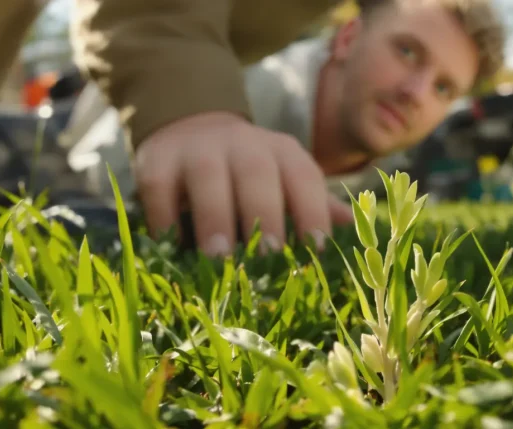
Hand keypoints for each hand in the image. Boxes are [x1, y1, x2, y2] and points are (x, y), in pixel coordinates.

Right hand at [133, 111, 352, 255]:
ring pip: (209, 178)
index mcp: (283, 151)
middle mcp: (243, 143)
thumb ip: (315, 204)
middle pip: (258, 174)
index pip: (304, 177)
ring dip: (215, 217)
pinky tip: (174, 246)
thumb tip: (355, 228)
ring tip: (220, 258)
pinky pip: (160, 188)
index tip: (317, 250)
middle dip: (265, 215)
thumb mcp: (286, 180)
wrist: (191, 127)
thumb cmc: (251, 171)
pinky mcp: (157, 159)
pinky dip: (165, 217)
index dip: (313, 211)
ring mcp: (198, 149)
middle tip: (269, 256)